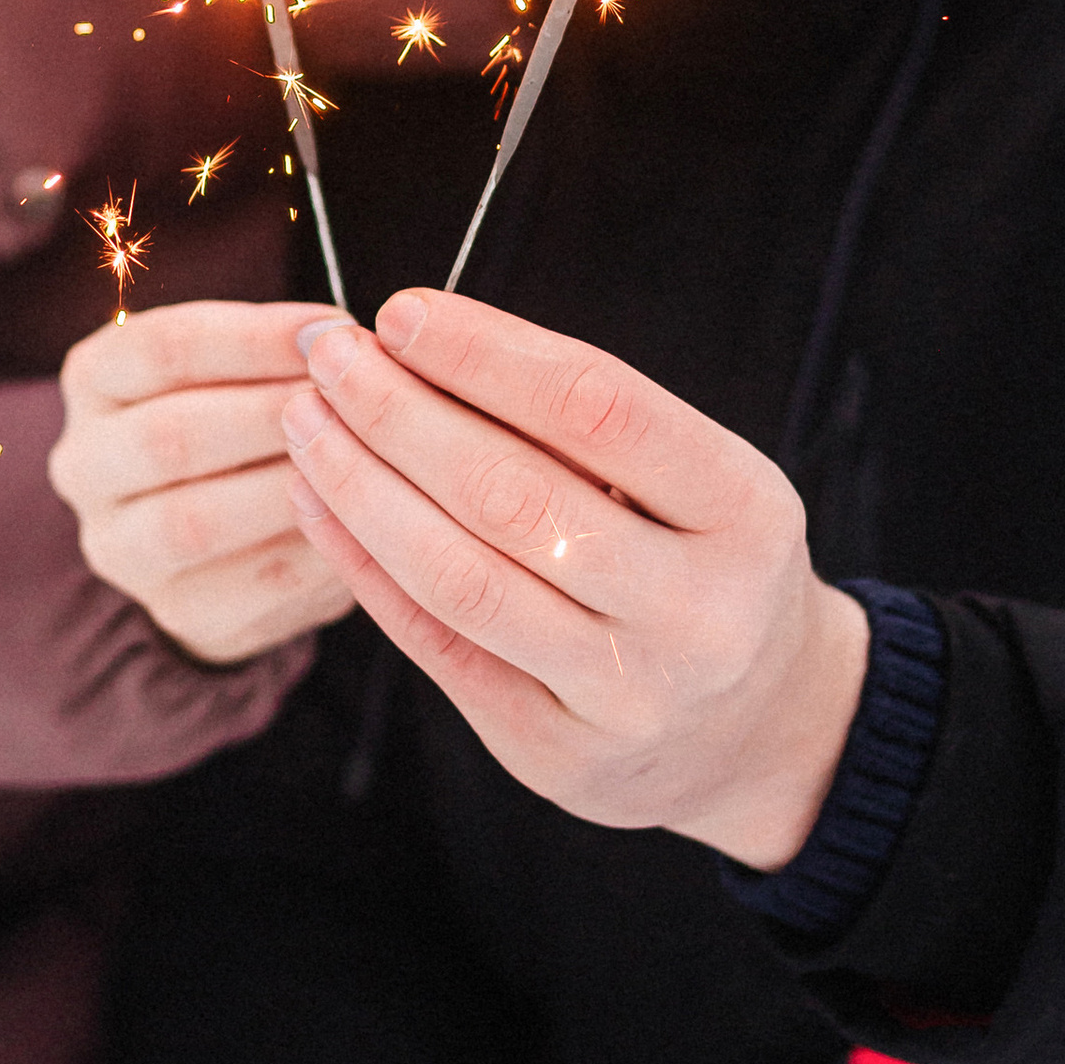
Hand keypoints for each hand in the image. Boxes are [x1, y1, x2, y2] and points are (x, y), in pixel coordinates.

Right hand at [50, 296, 356, 662]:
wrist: (223, 538)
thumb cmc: (243, 423)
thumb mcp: (240, 368)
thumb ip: (276, 350)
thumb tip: (344, 339)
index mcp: (94, 380)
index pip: (162, 348)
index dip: (254, 336)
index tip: (333, 328)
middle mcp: (85, 465)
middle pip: (170, 435)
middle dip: (272, 413)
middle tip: (351, 399)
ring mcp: (120, 548)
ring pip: (197, 519)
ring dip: (287, 485)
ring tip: (359, 459)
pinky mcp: (178, 611)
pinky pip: (251, 582)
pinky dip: (314, 547)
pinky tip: (362, 519)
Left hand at [279, 290, 869, 864]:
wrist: (758, 730)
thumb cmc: (702, 562)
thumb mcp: (696, 481)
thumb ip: (580, 423)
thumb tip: (416, 343)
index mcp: (745, 511)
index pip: (598, 408)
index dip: (486, 353)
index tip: (400, 311)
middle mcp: (697, 611)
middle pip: (511, 494)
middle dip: (398, 413)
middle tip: (328, 355)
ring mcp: (626, 694)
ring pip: (459, 578)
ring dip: (361, 486)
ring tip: (305, 421)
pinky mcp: (554, 752)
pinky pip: (436, 646)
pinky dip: (364, 565)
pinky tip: (317, 503)